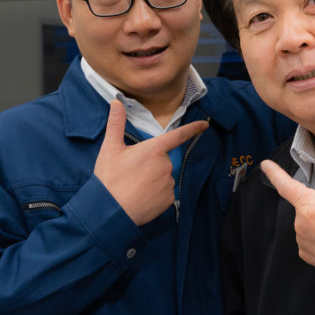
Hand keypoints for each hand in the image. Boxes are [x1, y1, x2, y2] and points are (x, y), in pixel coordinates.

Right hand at [94, 100, 207, 224]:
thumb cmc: (110, 179)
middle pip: (163, 159)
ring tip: (134, 186)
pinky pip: (165, 192)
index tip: (205, 125)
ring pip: (163, 176)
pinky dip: (155, 193)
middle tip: (132, 172)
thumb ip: (116, 123)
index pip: (178, 136)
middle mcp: (165, 165)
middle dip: (151, 163)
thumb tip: (117, 102)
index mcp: (153, 150)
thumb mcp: (110, 149)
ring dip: (152, 179)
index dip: (193, 129)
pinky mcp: (169, 199)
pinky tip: (141, 196)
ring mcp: (168, 183)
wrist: (111, 211)